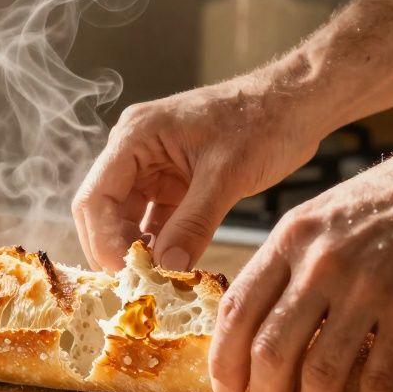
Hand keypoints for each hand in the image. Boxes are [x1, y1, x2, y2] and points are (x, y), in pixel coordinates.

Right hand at [73, 61, 329, 272]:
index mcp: (136, 136)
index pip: (96, 197)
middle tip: (137, 287)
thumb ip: (193, 223)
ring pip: (126, 219)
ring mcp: (153, 167)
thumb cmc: (263, 122)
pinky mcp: (173, 182)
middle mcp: (135, 150)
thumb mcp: (227, 176)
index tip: (127, 275)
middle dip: (116, 249)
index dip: (103, 240)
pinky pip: (154, 220)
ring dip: (138, 250)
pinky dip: (160, 244)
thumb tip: (166, 268)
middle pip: (103, 211)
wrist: (296, 104)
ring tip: (155, 284)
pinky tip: (171, 269)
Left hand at [209, 130, 392, 391]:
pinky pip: (378, 378)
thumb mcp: (330, 210)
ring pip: (319, 374)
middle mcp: (321, 261)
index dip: (224, 360)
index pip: (237, 309)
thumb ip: (295, 256)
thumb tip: (265, 312)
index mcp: (292, 235)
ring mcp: (367, 286)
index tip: (227, 388)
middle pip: (270, 351)